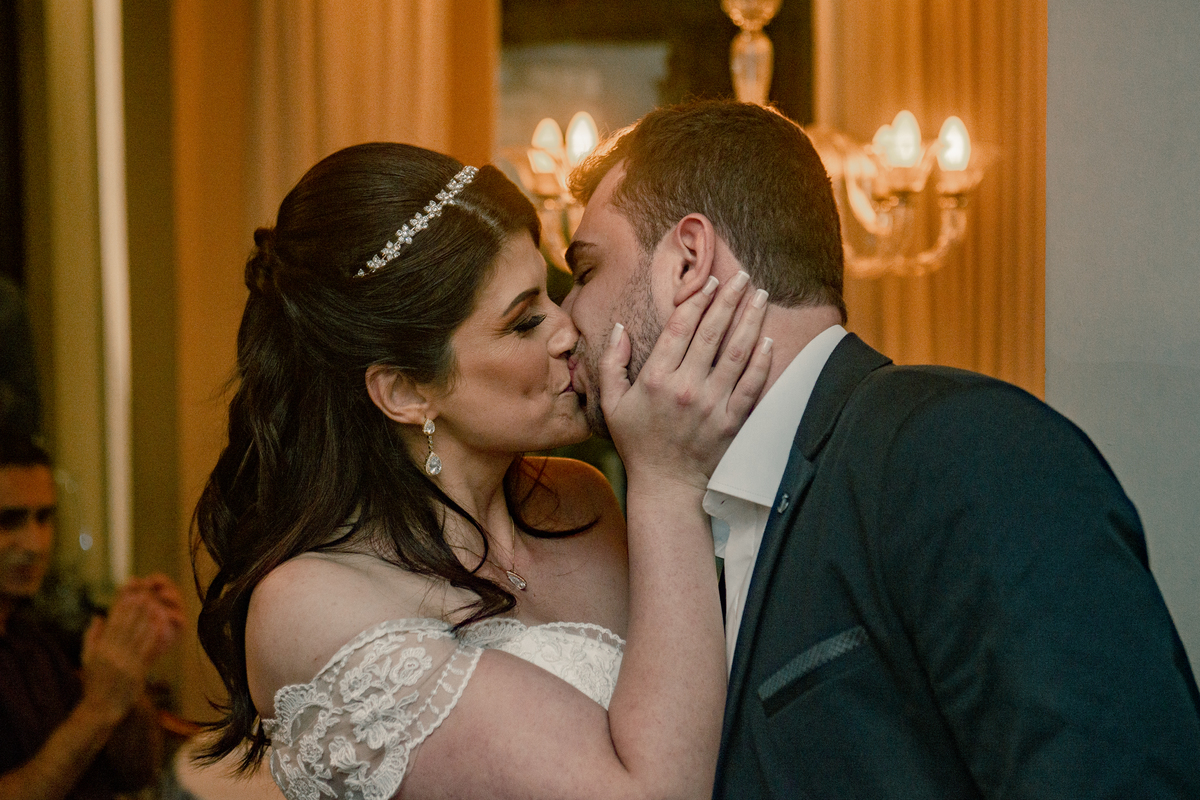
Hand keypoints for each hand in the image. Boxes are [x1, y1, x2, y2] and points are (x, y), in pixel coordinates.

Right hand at [79, 575, 183, 720]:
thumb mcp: (86, 659)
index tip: (131, 593)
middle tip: (146, 593)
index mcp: (100, 649)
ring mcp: (124, 663)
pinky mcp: (136, 672)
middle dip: (136, 608)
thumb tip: (97, 615)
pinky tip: (161, 626)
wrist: (100, 709)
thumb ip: (91, 637)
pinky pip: (147, 650)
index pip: (112, 623)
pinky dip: (154, 636)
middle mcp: (111, 654)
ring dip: (147, 618)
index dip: (122, 607)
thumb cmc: (94, 683)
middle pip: (126, 626)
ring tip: (156, 604)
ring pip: (138, 636)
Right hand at [600, 271, 771, 489]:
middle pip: (712, 333)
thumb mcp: (612, 404)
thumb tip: (619, 327)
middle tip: (742, 276)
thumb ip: (611, 363)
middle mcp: (685, 388)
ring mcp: (711, 406)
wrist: (666, 486)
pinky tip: (769, 339)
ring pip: (737, 353)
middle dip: (729, 299)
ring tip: (760, 296)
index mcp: (655, 379)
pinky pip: (751, 385)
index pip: (681, 328)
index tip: (710, 282)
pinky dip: (763, 361)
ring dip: (751, 320)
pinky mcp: (731, 423)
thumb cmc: (638, 442)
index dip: (697, 301)